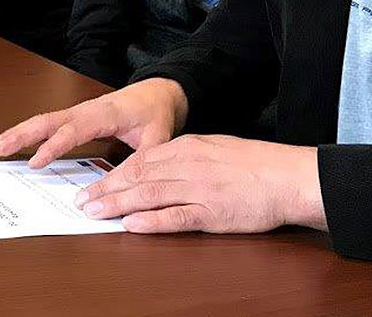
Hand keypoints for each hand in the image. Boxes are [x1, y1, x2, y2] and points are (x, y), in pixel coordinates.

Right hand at [0, 78, 188, 167]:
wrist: (159, 91)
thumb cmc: (156, 111)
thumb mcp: (158, 138)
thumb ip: (142, 160)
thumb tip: (124, 185)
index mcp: (104, 113)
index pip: (74, 130)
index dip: (54, 146)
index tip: (36, 162)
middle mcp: (86, 109)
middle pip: (48, 120)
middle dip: (22, 134)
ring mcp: (79, 112)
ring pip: (44, 120)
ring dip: (19, 132)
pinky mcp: (77, 117)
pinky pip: (50, 123)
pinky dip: (30, 132)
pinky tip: (15, 142)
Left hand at [78, 135, 324, 233]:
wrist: (290, 176)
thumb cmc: (256, 164)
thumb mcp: (215, 148)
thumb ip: (186, 156)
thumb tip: (158, 166)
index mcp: (188, 147)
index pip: (140, 161)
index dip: (113, 174)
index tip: (94, 185)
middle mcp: (188, 165)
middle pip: (137, 177)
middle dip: (105, 189)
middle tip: (82, 201)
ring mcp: (199, 189)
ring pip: (148, 195)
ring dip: (117, 204)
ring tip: (94, 212)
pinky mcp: (212, 212)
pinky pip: (175, 217)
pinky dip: (150, 221)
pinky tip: (130, 224)